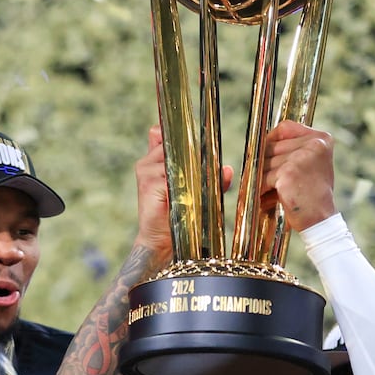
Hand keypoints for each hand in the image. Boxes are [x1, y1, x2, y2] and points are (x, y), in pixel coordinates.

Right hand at [133, 125, 232, 258]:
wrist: (161, 242)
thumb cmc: (178, 216)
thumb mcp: (197, 192)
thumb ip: (209, 177)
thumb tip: (227, 169)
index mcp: (154, 160)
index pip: (163, 133)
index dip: (178, 132)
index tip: (192, 136)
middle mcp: (148, 162)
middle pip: (174, 144)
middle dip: (190, 157)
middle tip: (196, 176)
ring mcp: (147, 172)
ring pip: (176, 158)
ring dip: (188, 172)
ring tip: (189, 191)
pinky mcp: (149, 183)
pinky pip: (174, 175)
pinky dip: (184, 185)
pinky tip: (183, 197)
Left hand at [260, 121, 334, 231]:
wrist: (320, 219)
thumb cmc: (313, 194)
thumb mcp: (310, 164)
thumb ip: (293, 149)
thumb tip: (262, 143)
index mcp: (321, 139)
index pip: (285, 128)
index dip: (271, 140)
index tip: (265, 153)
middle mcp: (313, 144)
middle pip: (273, 146)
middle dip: (264, 163)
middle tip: (262, 176)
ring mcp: (301, 157)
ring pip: (267, 162)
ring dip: (261, 176)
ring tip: (263, 188)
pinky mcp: (289, 172)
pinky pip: (265, 176)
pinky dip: (261, 187)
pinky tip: (262, 195)